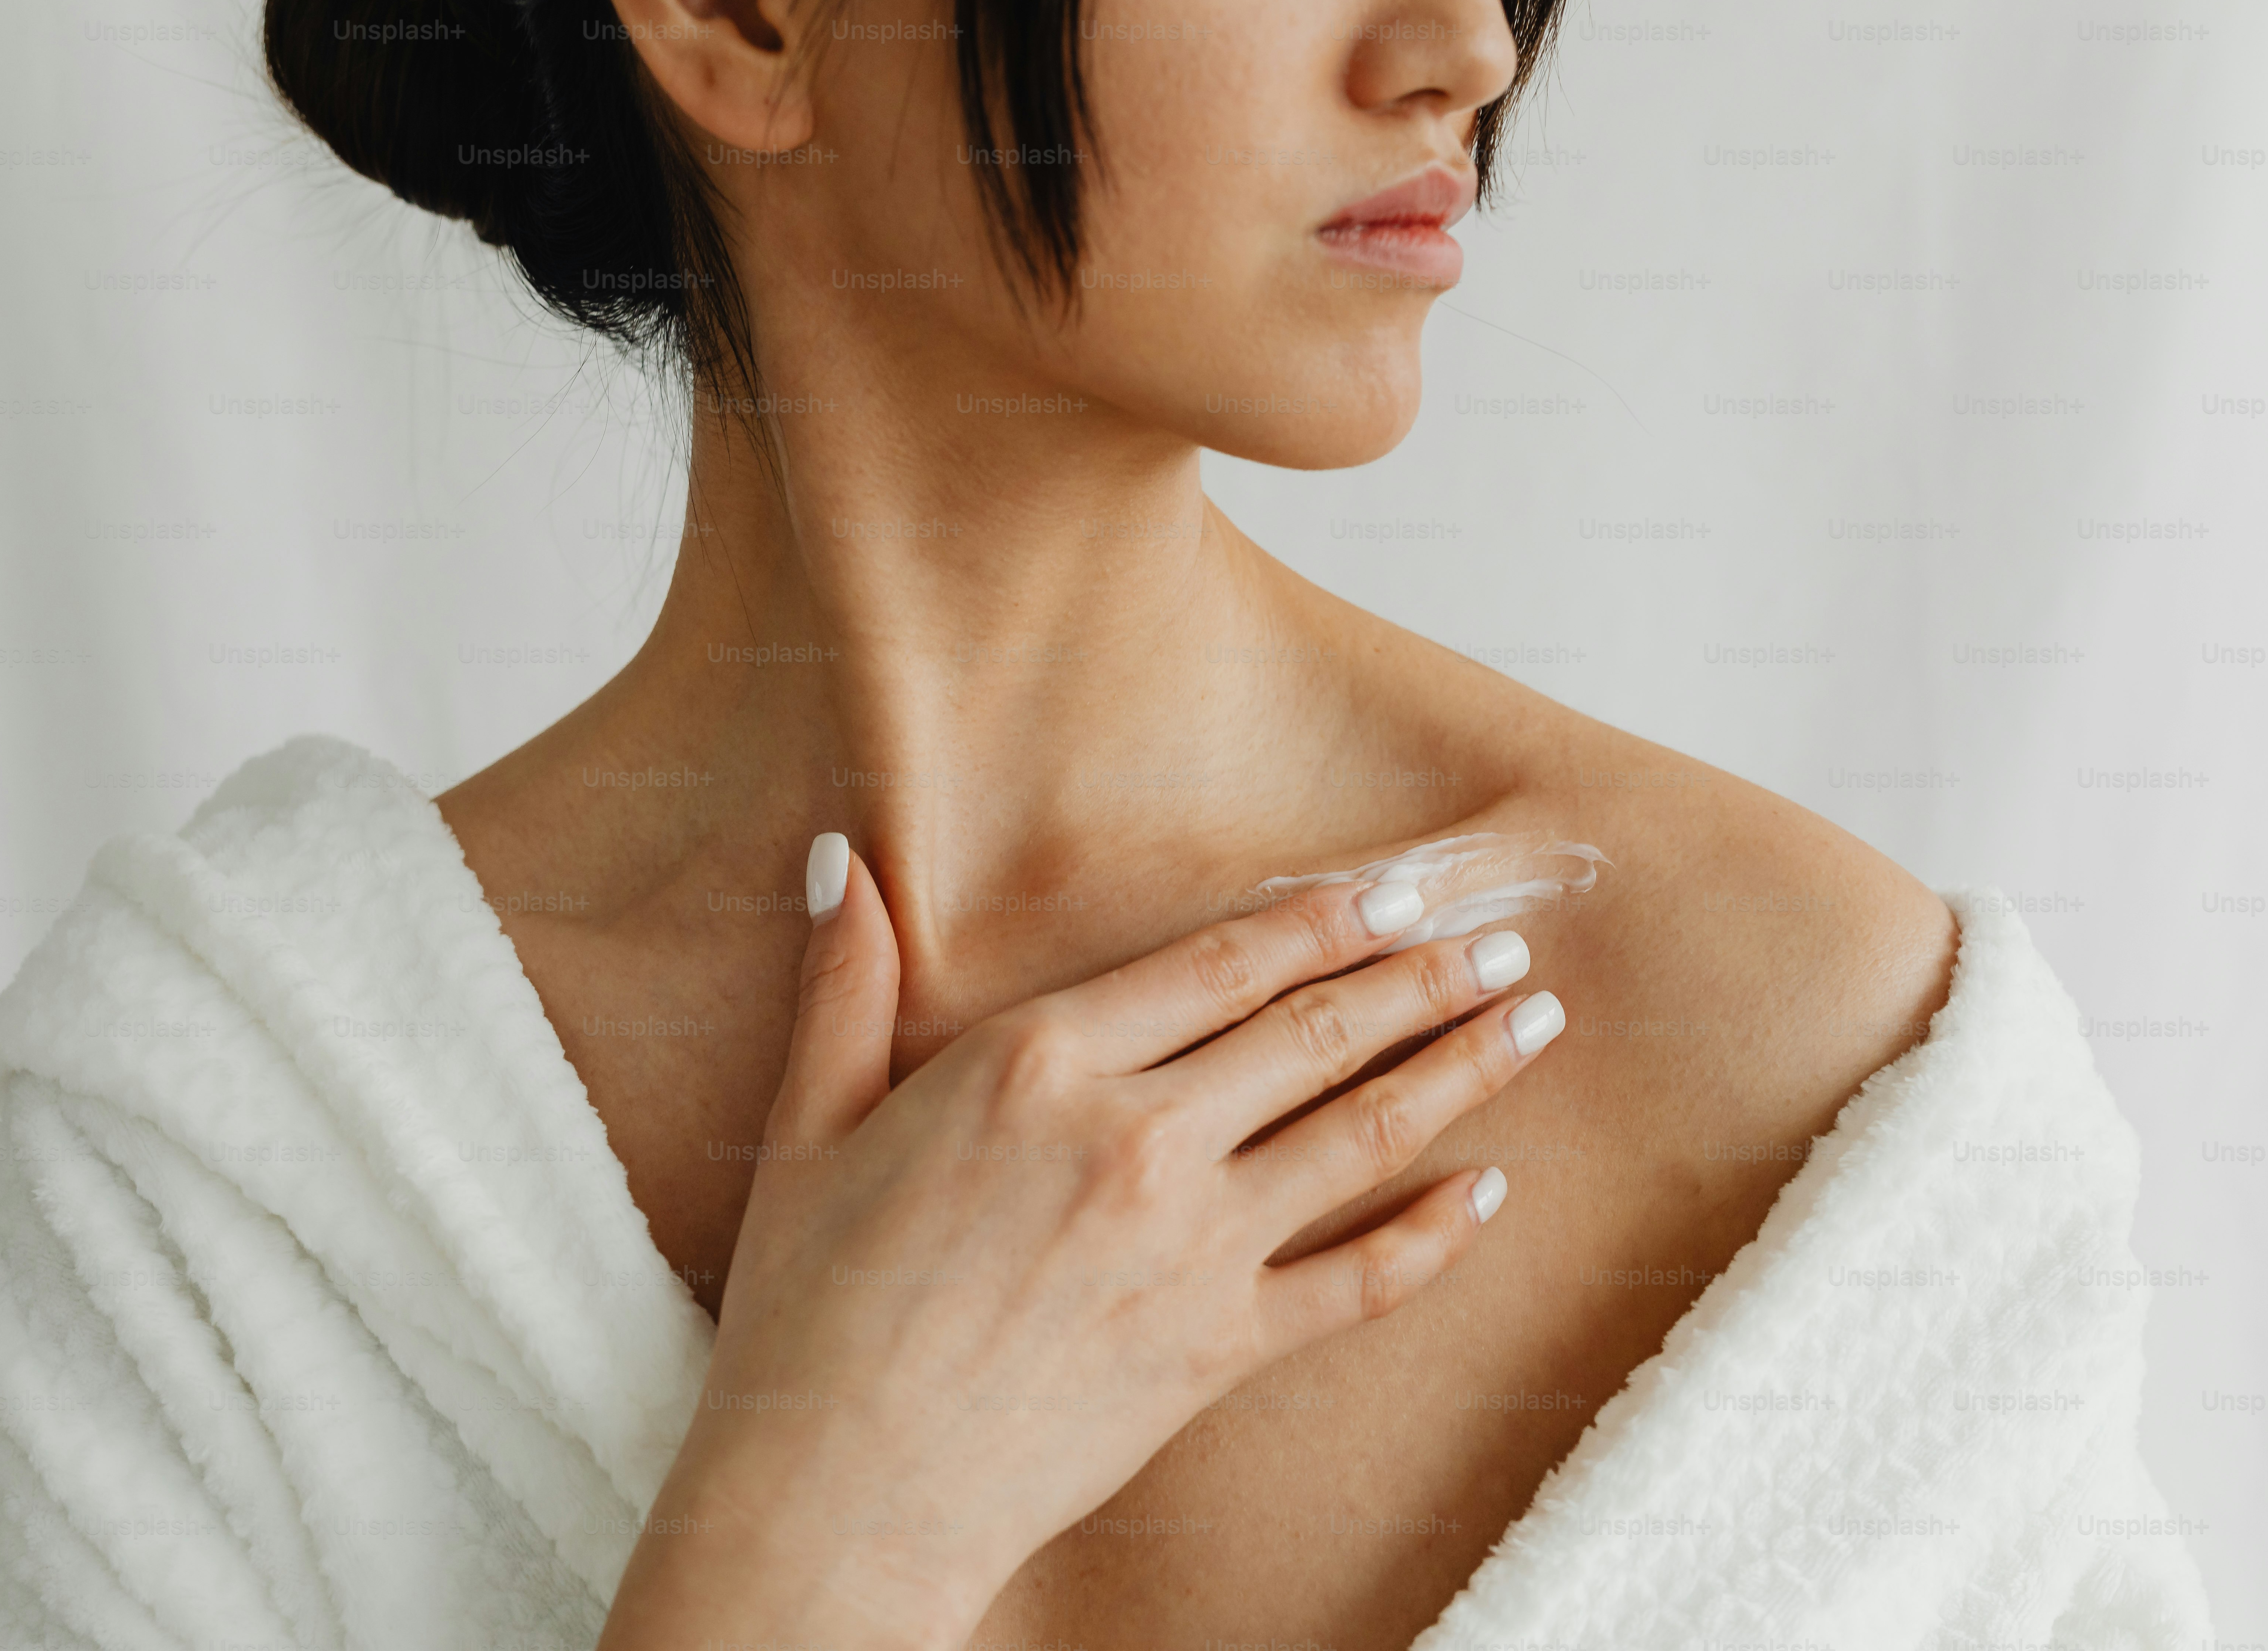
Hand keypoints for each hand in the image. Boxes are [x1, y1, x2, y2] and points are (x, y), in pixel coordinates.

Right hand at [598, 835, 1564, 1649]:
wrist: (839, 1487)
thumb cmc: (812, 1304)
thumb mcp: (811, 1121)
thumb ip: (845, 983)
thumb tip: (838, 855)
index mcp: (1036, 1066)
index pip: (1217, 965)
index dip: (1321, 919)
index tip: (1399, 888)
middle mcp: (1133, 1138)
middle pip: (1313, 1033)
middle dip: (1421, 978)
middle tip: (1502, 939)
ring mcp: (1189, 1246)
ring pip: (1359, 1135)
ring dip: (1458, 1069)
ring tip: (1532, 1019)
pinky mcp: (1217, 1347)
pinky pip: (1357, 1284)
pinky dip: (1435, 1237)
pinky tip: (1491, 1192)